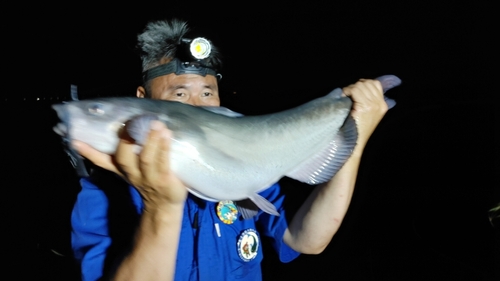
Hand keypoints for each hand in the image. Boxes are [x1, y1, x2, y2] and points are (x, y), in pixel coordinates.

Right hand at [73, 121, 187, 207]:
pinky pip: (163, 163)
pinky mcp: (164, 180)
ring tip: (156, 124)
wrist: (164, 205)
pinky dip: (164, 148)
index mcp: (123, 169)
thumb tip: (131, 122)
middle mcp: (133, 173)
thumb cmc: (151, 178)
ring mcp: (149, 178)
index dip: (89, 152)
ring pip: (145, 159)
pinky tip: (167, 135)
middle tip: (132, 122)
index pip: (102, 160)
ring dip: (150, 140)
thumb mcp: (137, 167)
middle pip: (123, 158)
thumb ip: (132, 150)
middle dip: (126, 140)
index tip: (75, 141)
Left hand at [343, 79, 387, 148]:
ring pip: (360, 85)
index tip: (353, 91)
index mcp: (383, 105)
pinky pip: (355, 90)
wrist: (354, 145)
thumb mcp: (367, 114)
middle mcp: (380, 104)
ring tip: (345, 96)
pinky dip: (347, 91)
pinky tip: (343, 98)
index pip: (375, 83)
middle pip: (367, 83)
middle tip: (347, 94)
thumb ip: (367, 101)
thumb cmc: (356, 130)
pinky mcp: (364, 108)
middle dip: (355, 86)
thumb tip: (357, 87)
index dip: (362, 84)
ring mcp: (373, 106)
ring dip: (350, 89)